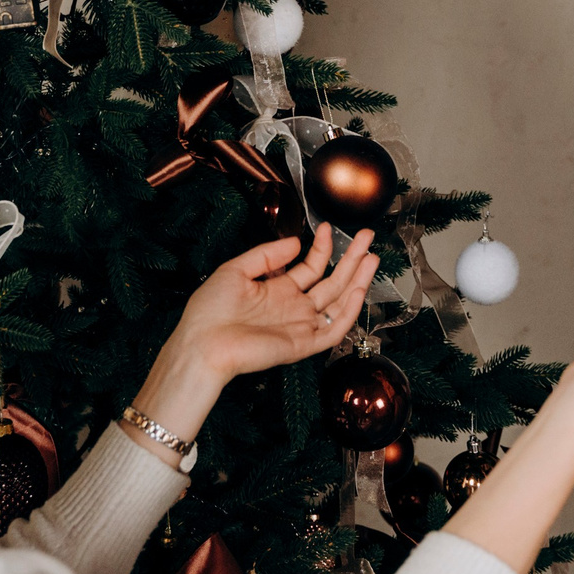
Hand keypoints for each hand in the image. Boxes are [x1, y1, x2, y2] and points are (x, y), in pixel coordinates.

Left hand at [174, 222, 377, 381]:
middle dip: (351, 259)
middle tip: (367, 237)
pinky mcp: (302, 345)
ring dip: (358, 280)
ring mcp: (300, 327)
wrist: (201, 344)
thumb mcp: (236, 269)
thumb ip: (267, 254)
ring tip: (371, 257)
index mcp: (278, 291)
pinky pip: (333, 330)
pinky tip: (358, 288)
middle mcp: (293, 309)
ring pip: (339, 303)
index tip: (328, 227)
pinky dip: (349, 312)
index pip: (311, 268)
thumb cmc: (210, 311)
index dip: (322, 248)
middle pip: (332, 282)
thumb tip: (296, 242)